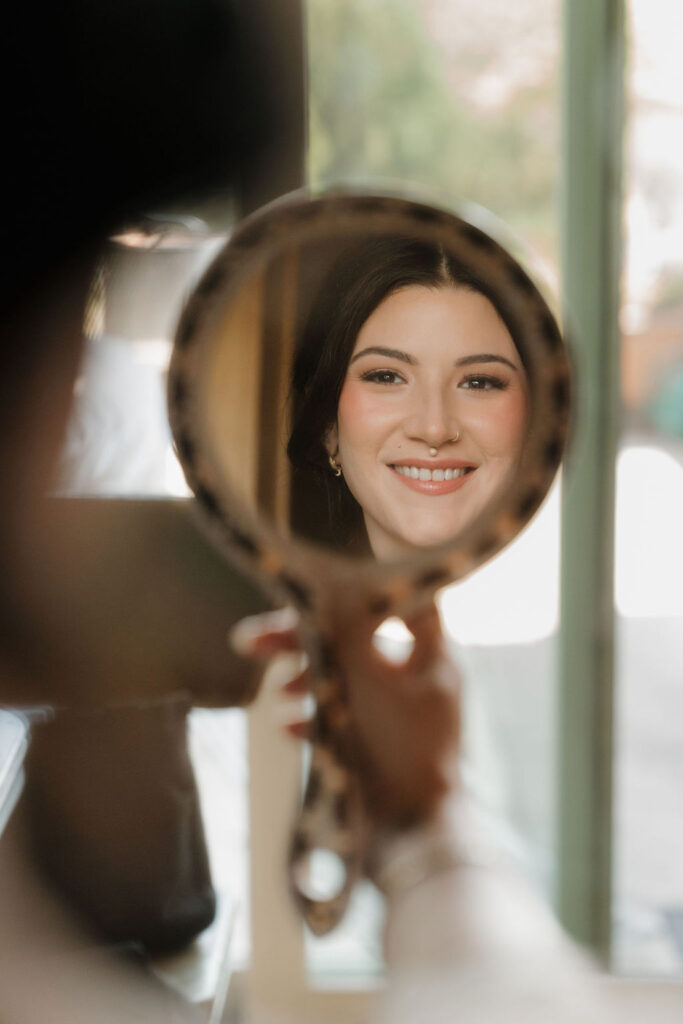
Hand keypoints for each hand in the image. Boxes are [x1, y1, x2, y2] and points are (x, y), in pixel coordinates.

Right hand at [230, 603, 461, 833]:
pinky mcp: (374, 747)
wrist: (410, 839)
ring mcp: (395, 716)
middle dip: (305, 641)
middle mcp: (416, 681)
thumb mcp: (371, 681)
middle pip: (355, 642)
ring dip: (305, 680)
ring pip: (342, 680)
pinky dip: (313, 718)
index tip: (318, 584)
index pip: (400, 603)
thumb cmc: (401, 752)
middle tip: (251, 640)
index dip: (360, 588)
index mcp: (432, 659)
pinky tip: (289, 727)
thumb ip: (350, 631)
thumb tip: (335, 582)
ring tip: (280, 691)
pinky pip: (339, 719)